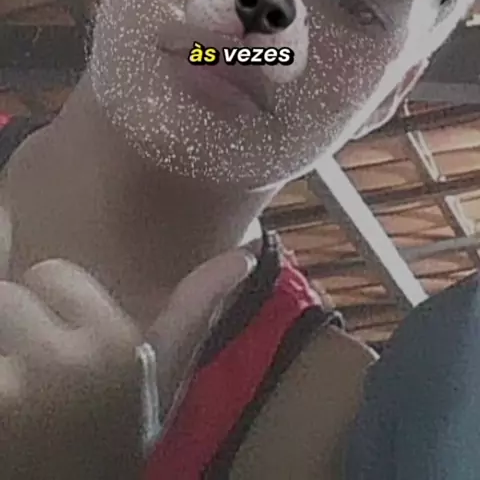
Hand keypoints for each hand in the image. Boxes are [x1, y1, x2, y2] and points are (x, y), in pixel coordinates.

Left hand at [0, 250, 255, 479]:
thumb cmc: (130, 448)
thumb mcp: (169, 382)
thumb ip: (196, 311)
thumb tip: (245, 256)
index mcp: (115, 344)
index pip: (53, 275)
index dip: (50, 307)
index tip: (63, 348)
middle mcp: (66, 359)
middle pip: (7, 296)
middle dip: (14, 327)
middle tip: (34, 378)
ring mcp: (18, 389)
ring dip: (0, 358)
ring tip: (20, 395)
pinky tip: (11, 417)